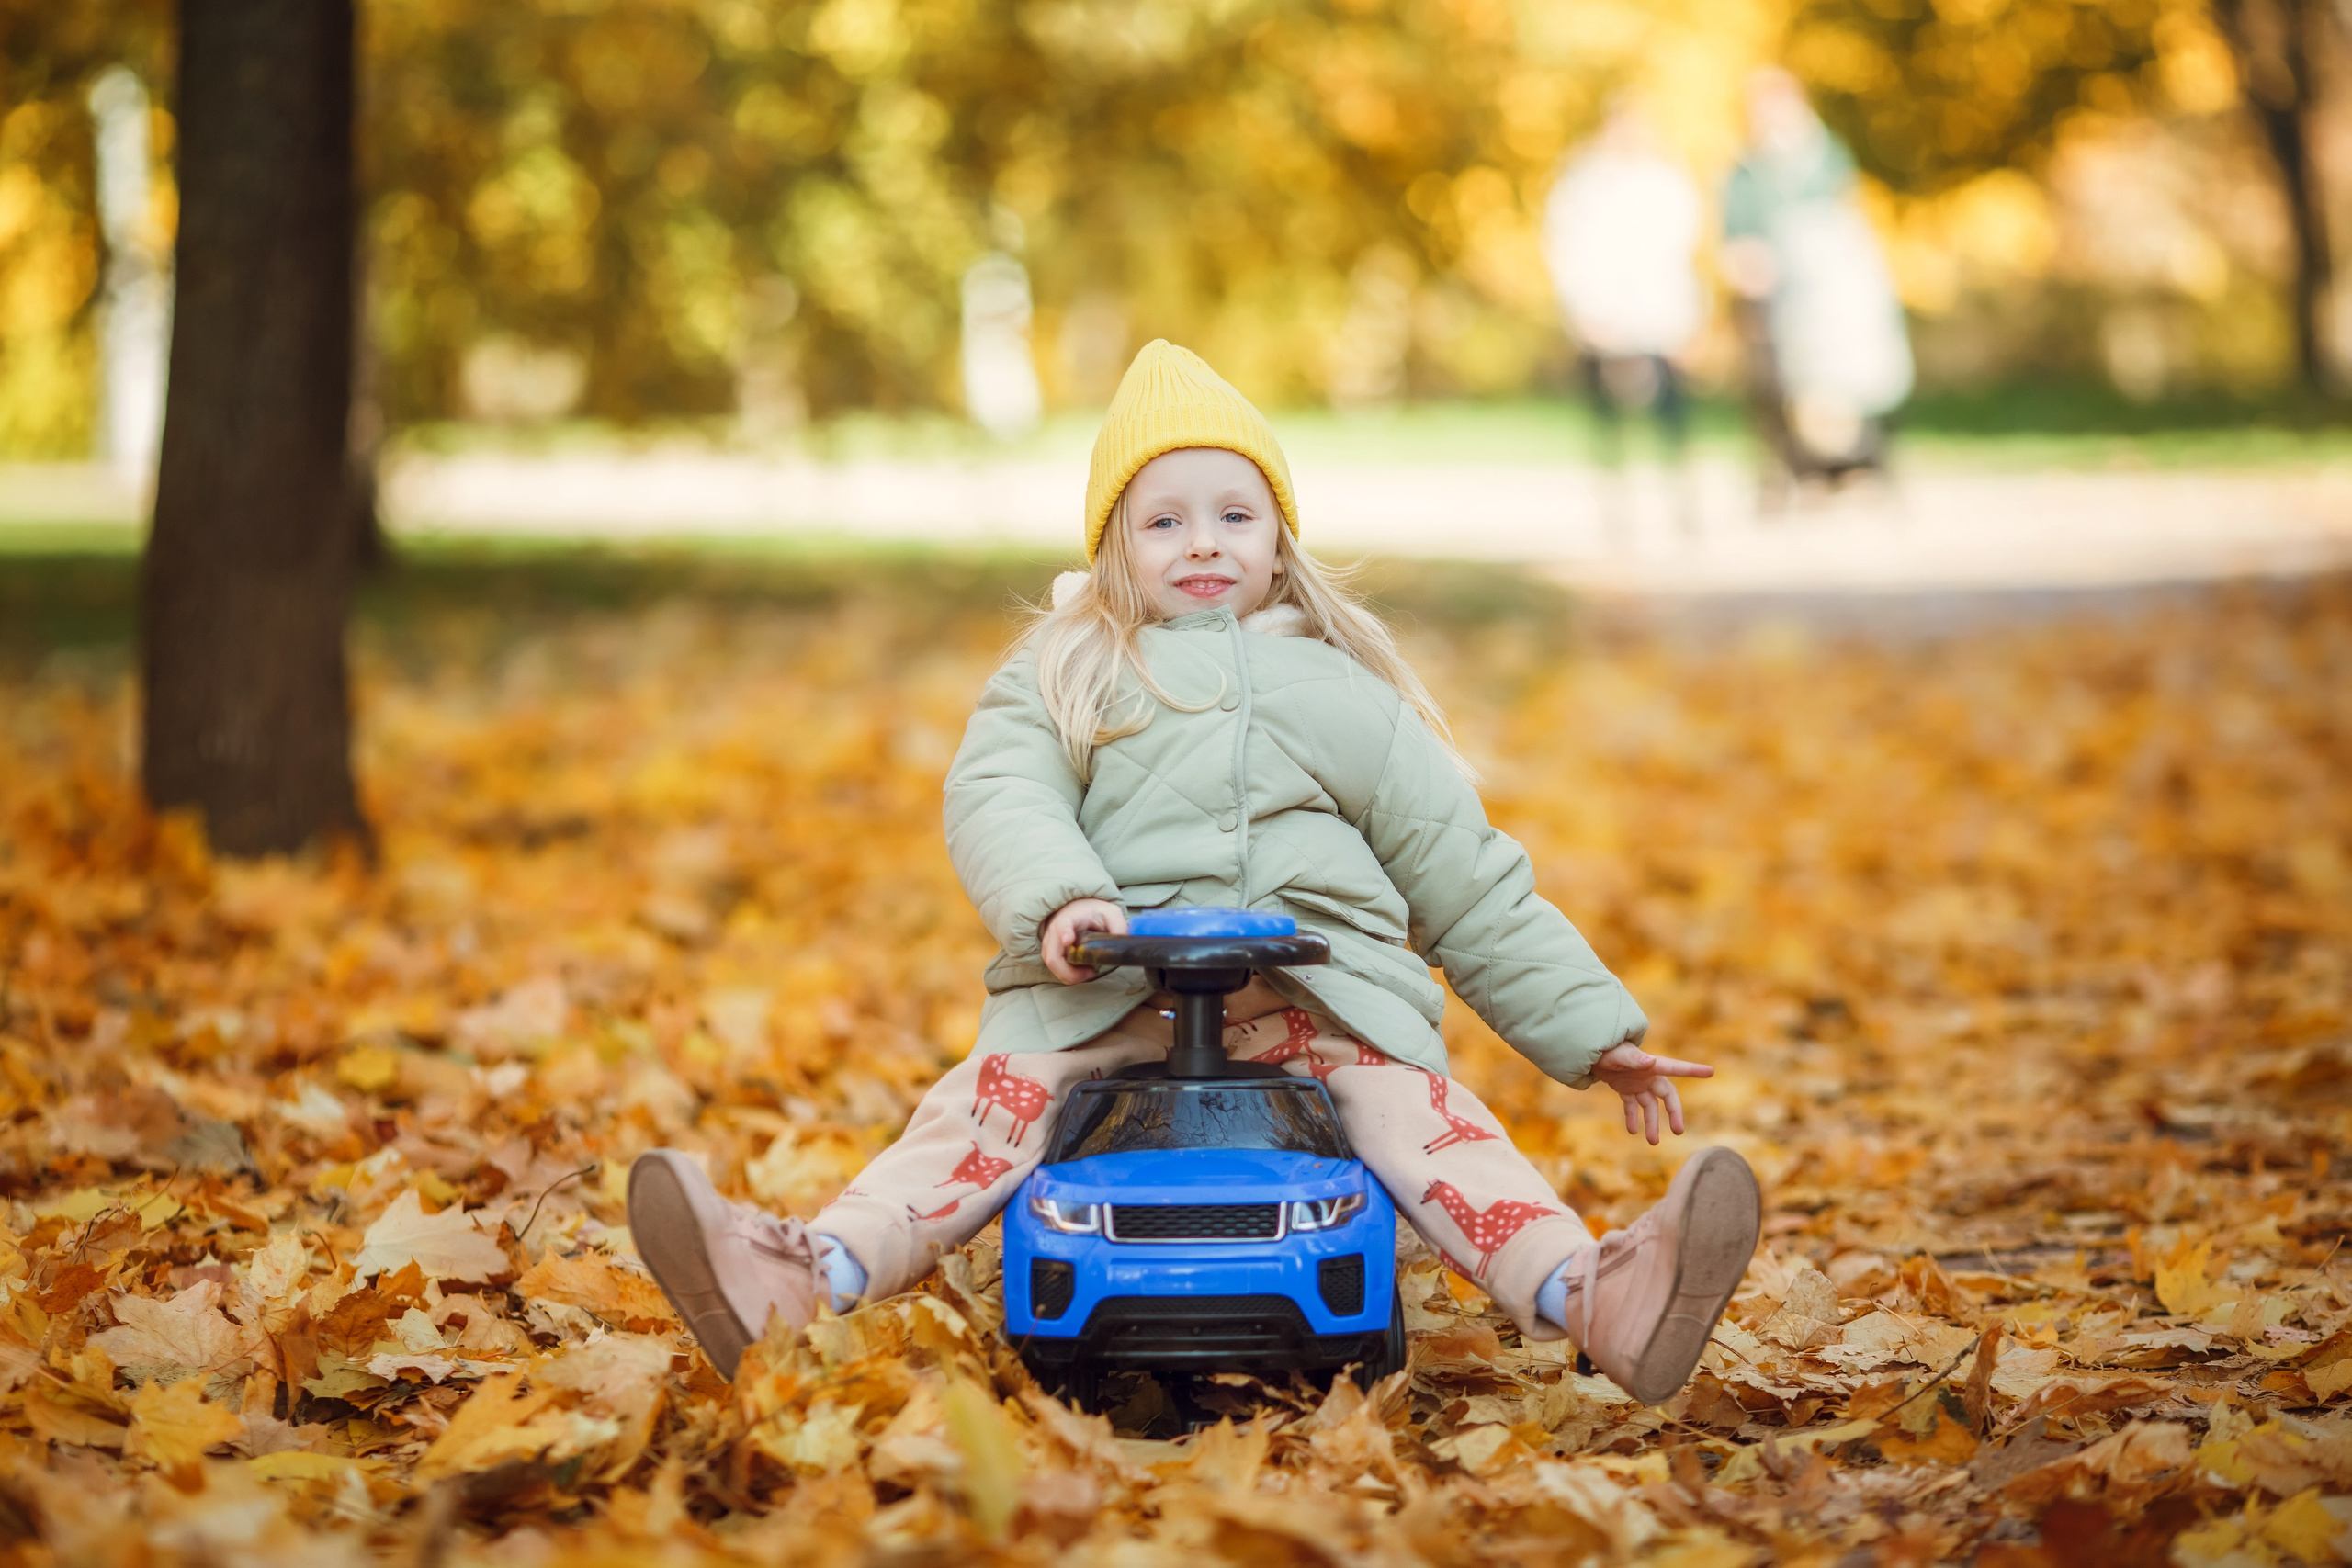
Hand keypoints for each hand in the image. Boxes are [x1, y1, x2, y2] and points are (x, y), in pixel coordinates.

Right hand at [1040, 898, 1125, 984]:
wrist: (1078, 909)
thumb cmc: (1093, 912)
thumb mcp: (1111, 914)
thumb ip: (1119, 927)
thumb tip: (1124, 947)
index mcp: (1069, 918)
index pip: (1062, 925)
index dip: (1064, 933)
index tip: (1069, 940)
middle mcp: (1054, 932)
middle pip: (1053, 957)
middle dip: (1071, 972)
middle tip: (1091, 972)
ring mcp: (1050, 944)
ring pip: (1053, 967)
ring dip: (1071, 976)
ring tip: (1090, 972)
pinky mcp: (1050, 953)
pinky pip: (1055, 969)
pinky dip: (1069, 975)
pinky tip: (1083, 971)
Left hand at [1591, 1042, 1713, 1144]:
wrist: (1588, 1052)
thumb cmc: (1606, 1050)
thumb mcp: (1618, 1055)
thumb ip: (1634, 1059)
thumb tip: (1650, 1062)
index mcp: (1651, 1065)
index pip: (1676, 1068)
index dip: (1693, 1070)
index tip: (1710, 1071)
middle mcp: (1648, 1075)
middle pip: (1667, 1096)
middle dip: (1674, 1113)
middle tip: (1678, 1131)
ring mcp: (1637, 1083)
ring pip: (1650, 1106)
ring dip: (1651, 1123)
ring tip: (1653, 1141)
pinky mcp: (1625, 1089)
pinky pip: (1632, 1106)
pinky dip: (1633, 1118)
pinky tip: (1633, 1131)